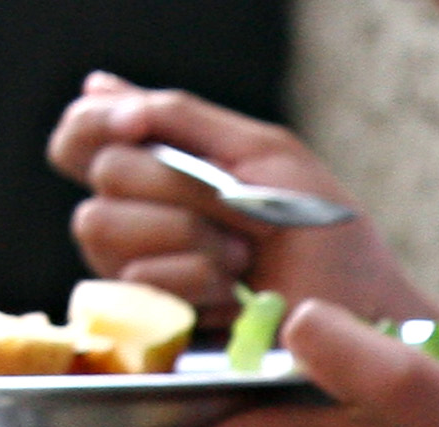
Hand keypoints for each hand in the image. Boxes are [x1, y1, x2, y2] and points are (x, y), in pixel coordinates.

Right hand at [48, 72, 429, 322]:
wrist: (355, 313)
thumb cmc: (320, 233)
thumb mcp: (262, 155)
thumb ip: (181, 118)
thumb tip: (98, 87)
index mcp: (162, 167)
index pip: (83, 136)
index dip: (93, 125)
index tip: (138, 125)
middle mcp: (137, 217)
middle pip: (104, 174)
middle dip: (179, 186)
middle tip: (241, 212)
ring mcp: (136, 272)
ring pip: (103, 227)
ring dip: (187, 236)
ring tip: (242, 258)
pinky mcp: (146, 327)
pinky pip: (133, 280)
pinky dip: (191, 279)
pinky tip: (232, 294)